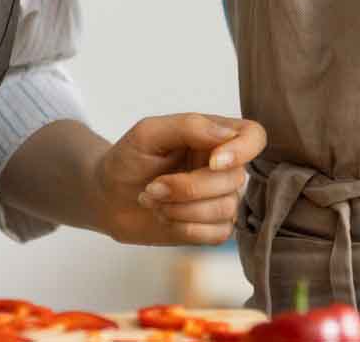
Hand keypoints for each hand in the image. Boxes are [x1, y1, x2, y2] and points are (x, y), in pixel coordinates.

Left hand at [93, 113, 266, 245]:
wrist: (107, 196)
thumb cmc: (127, 159)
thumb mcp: (148, 133)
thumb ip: (189, 126)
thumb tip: (228, 135)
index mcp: (213, 136)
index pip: (253, 136)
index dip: (242, 151)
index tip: (213, 162)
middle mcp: (223, 166)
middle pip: (234, 180)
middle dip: (189, 188)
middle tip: (153, 187)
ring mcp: (220, 198)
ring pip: (225, 209)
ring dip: (181, 209)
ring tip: (152, 199)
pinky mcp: (211, 227)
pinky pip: (218, 234)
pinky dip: (186, 228)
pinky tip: (165, 217)